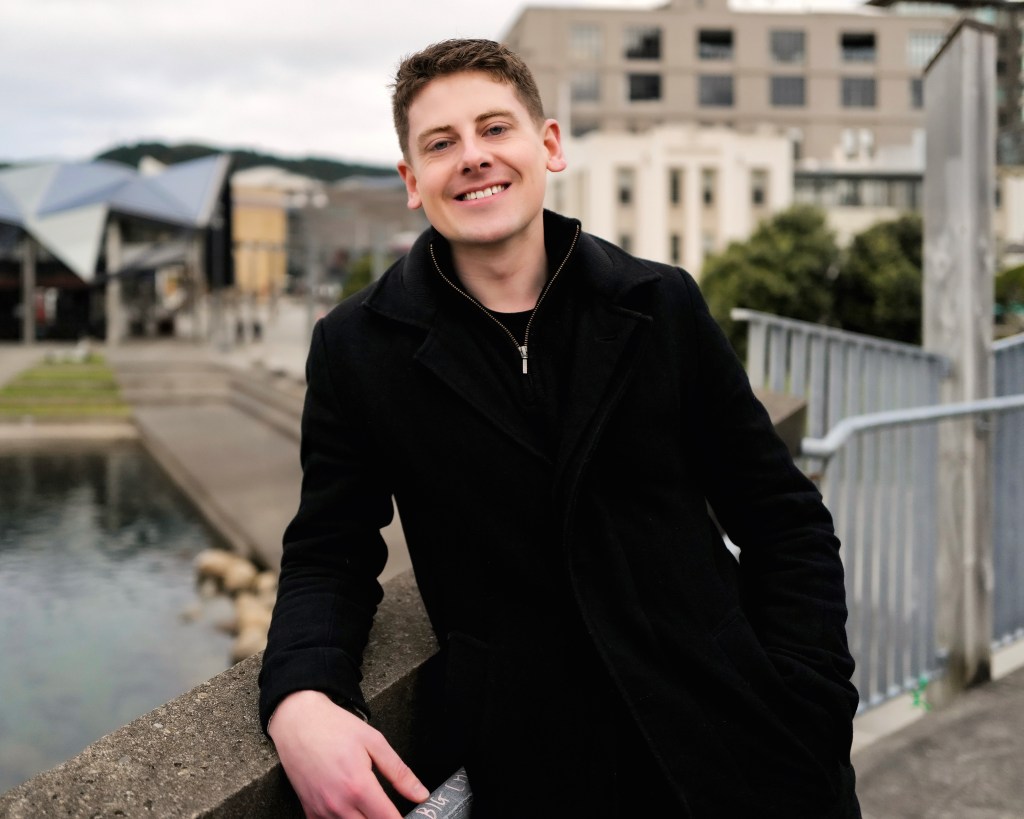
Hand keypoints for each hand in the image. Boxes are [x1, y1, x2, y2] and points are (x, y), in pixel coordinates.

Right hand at [268, 690, 429, 817]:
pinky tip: (351, 810)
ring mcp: (321, 810)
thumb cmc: (335, 728)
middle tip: (388, 808)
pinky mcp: (309, 811)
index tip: (411, 817)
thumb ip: (399, 772)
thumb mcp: (374, 742)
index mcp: (359, 786)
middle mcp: (339, 804)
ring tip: (370, 807)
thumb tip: (421, 794)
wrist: (298, 722)